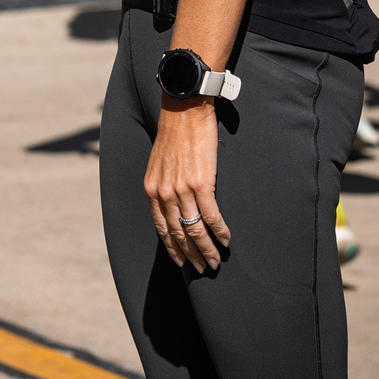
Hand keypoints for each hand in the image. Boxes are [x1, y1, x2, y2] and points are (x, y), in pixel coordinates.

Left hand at [144, 99, 230, 273]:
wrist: (184, 110)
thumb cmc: (174, 134)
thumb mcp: (159, 163)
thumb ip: (164, 186)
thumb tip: (174, 206)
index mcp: (152, 188)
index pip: (161, 228)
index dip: (172, 248)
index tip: (181, 262)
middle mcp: (164, 192)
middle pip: (178, 234)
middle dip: (191, 255)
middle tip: (203, 268)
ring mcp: (182, 190)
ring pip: (195, 230)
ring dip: (207, 249)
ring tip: (216, 261)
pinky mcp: (201, 184)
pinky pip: (211, 216)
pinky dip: (220, 231)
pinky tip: (226, 240)